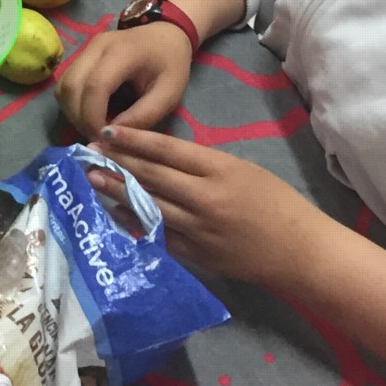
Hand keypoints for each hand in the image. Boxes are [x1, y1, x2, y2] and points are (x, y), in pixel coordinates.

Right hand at [55, 22, 193, 137]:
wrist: (167, 35)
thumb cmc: (171, 65)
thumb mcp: (168, 94)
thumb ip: (143, 116)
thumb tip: (111, 135)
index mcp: (123, 52)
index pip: (96, 86)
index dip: (93, 117)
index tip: (104, 138)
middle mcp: (97, 46)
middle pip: (72, 86)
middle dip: (80, 118)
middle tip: (98, 137)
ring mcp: (86, 49)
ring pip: (64, 85)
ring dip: (73, 112)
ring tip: (94, 127)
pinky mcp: (81, 55)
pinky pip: (66, 83)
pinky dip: (72, 103)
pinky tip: (89, 114)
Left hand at [91, 126, 331, 287]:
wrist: (298, 251)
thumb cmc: (276, 202)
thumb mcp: (243, 169)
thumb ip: (203, 164)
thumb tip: (161, 158)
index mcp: (219, 170)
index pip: (167, 150)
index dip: (134, 139)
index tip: (107, 131)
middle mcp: (204, 198)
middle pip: (152, 175)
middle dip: (118, 162)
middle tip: (87, 152)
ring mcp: (198, 229)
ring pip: (148, 205)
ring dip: (117, 191)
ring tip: (93, 179)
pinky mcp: (195, 254)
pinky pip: (157, 235)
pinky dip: (134, 223)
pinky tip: (115, 213)